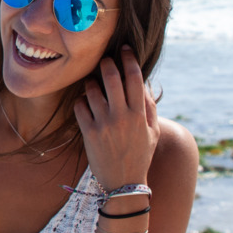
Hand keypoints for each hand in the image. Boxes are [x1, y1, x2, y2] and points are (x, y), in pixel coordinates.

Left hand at [73, 46, 157, 189]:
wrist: (123, 184)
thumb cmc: (140, 154)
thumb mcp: (152, 131)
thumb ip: (149, 105)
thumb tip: (142, 81)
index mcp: (139, 114)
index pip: (135, 78)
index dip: (129, 59)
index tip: (125, 49)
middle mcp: (122, 116)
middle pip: (111, 77)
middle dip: (107, 63)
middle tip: (105, 61)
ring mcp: (104, 124)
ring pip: (92, 89)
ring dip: (91, 83)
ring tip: (94, 85)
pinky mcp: (88, 132)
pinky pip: (79, 105)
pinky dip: (81, 101)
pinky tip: (85, 104)